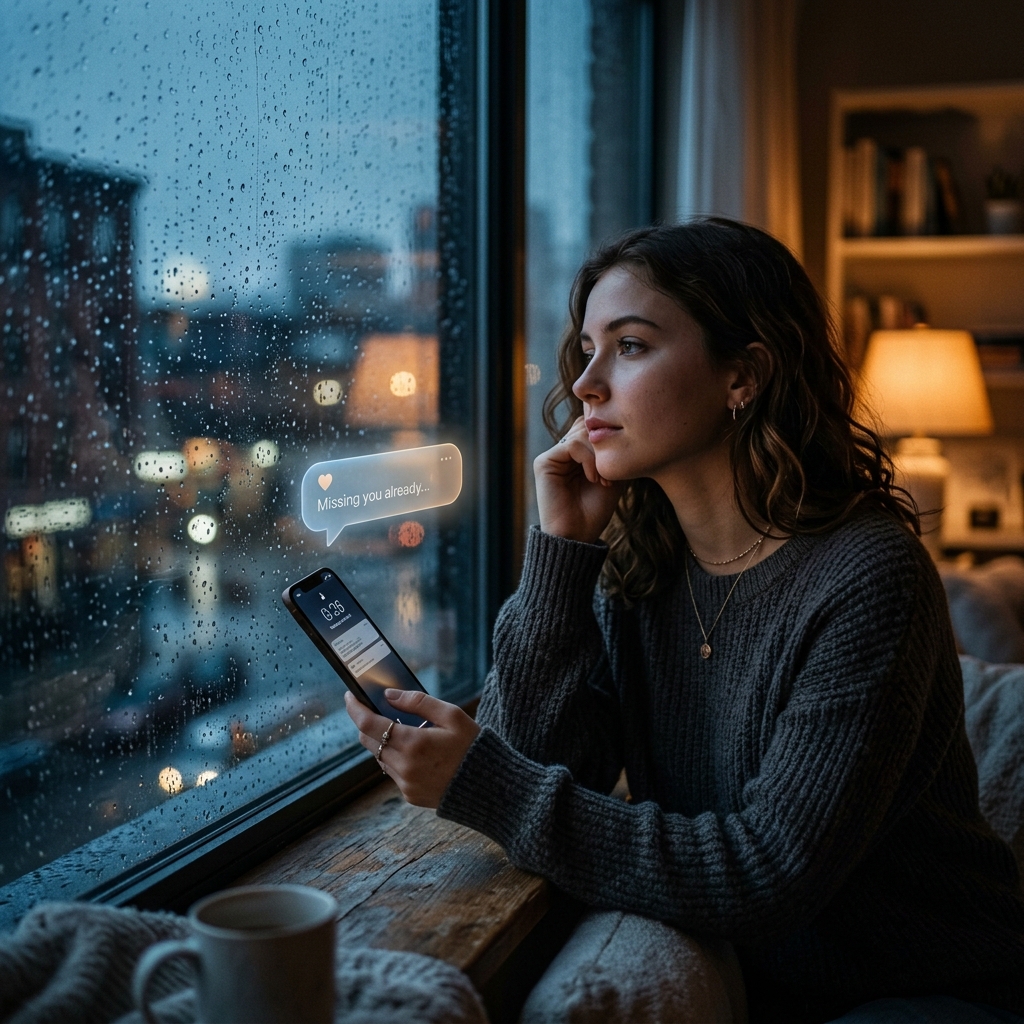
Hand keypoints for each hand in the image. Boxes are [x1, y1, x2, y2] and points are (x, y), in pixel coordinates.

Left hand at [344, 690, 479, 807]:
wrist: (489, 788)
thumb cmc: (473, 746)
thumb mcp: (452, 715)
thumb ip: (418, 702)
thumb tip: (389, 695)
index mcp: (413, 742)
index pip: (369, 724)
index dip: (355, 708)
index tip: (350, 696)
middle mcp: (404, 766)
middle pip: (368, 741)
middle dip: (368, 724)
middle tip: (377, 711)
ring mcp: (405, 784)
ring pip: (379, 757)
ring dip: (384, 742)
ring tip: (405, 732)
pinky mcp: (410, 796)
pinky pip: (393, 772)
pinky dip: (397, 759)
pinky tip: (417, 754)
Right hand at [534, 415, 622, 542]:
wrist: (577, 534)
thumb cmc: (595, 511)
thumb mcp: (613, 476)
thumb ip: (612, 452)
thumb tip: (618, 428)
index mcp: (577, 455)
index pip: (592, 427)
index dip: (608, 437)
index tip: (619, 463)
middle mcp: (563, 452)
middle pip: (587, 425)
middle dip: (604, 445)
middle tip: (611, 471)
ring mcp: (553, 456)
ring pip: (581, 433)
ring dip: (598, 455)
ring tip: (603, 479)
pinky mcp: (544, 462)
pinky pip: (572, 445)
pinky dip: (588, 460)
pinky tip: (593, 478)